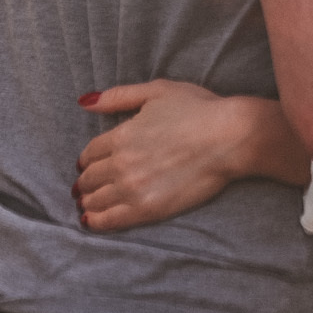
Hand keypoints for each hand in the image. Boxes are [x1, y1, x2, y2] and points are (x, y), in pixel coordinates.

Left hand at [74, 81, 289, 232]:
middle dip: (85, 181)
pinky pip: (110, 220)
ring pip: (95, 199)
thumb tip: (86, 102)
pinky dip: (96, 221)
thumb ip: (118, 97)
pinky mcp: (148, 209)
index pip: (90, 152)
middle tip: (84, 186)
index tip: (87, 164)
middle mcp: (121, 163)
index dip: (86, 159)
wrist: (229, 138)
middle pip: (89, 177)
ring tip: (87, 203)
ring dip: (88, 201)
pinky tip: (91, 220)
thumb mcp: (157, 91)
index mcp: (121, 134)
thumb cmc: (198, 110)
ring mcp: (133, 188)